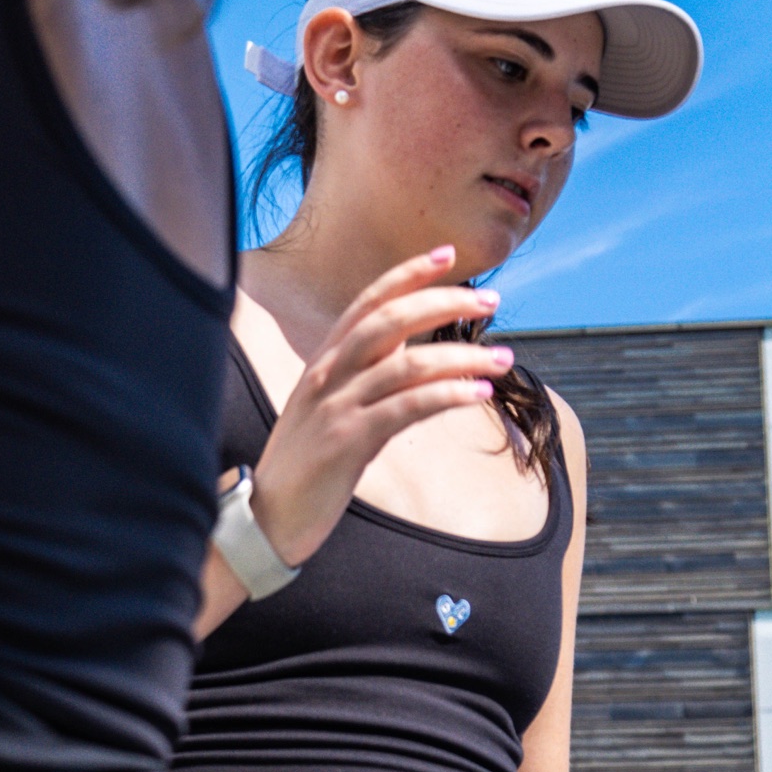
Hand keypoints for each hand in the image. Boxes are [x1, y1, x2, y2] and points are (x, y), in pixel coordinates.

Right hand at [247, 245, 511, 566]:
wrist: (268, 517)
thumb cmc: (307, 465)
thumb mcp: (331, 408)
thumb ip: (364, 377)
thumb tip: (409, 353)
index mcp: (324, 360)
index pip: (368, 301)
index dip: (407, 274)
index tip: (447, 254)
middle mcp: (328, 374)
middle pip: (391, 320)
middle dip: (444, 302)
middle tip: (490, 299)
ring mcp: (337, 406)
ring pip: (407, 363)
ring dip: (462, 356)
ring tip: (503, 359)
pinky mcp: (348, 441)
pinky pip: (407, 407)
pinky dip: (448, 395)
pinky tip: (478, 394)